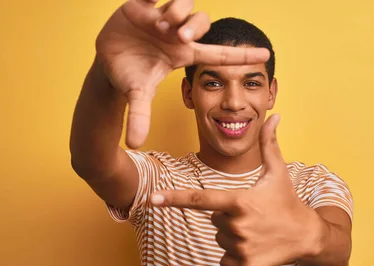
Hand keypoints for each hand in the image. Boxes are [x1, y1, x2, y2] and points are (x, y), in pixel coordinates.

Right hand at [95, 0, 270, 148]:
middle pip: (200, 22)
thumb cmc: (130, 76)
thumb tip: (134, 143)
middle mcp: (176, 34)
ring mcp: (162, 18)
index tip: (265, 56)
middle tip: (178, 36)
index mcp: (183, 54)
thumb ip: (139, 115)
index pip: (218, 55)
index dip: (241, 56)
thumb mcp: (137, 94)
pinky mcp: (143, 5)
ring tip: (158, 25)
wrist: (108, 60)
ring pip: (183, 4)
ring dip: (176, 12)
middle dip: (192, 27)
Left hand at [150, 115, 328, 265]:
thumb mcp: (278, 172)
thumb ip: (269, 144)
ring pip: (220, 239)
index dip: (173, 198)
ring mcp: (241, 248)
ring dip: (233, 236)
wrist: (307, 236)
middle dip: (228, 217)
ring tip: (257, 231)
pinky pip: (225, 260)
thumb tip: (275, 115)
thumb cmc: (287, 201)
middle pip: (214, 221)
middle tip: (253, 215)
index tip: (151, 199)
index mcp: (239, 202)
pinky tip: (256, 247)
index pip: (199, 200)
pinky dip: (236, 255)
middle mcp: (237, 226)